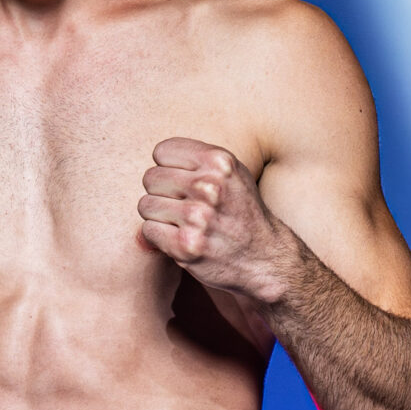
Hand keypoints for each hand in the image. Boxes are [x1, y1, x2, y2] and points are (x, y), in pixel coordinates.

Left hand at [136, 137, 295, 301]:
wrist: (264, 258)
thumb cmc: (242, 212)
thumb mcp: (232, 174)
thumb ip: (198, 159)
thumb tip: (156, 158)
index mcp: (220, 162)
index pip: (162, 151)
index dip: (169, 168)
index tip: (183, 182)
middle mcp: (209, 187)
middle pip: (150, 177)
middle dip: (162, 192)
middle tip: (182, 206)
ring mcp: (197, 217)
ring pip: (145, 205)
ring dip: (158, 216)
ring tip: (182, 222)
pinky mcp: (185, 245)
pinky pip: (148, 230)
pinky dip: (159, 237)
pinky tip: (179, 238)